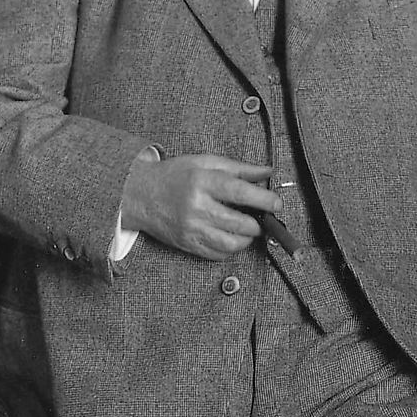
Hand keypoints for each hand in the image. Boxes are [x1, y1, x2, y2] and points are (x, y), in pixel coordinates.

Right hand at [119, 154, 278, 259]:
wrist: (140, 194)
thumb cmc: (174, 176)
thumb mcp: (205, 162)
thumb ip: (239, 168)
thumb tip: (267, 172)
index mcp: (202, 182)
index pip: (240, 192)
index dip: (264, 200)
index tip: (277, 203)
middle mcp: (197, 207)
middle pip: (239, 223)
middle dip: (259, 223)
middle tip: (263, 217)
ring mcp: (191, 229)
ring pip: (231, 244)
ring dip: (247, 239)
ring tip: (248, 228)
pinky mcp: (187, 244)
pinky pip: (217, 255)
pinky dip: (231, 248)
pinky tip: (231, 236)